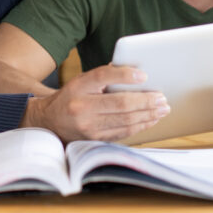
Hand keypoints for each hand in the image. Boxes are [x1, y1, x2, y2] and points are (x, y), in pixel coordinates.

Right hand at [23, 65, 168, 141]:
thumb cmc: (71, 97)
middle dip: (145, 101)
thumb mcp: (82, 81)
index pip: (103, 77)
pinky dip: (140, 126)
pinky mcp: (95, 140)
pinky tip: (151, 119)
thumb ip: (104, 76)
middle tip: (161, 98)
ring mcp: (88, 127)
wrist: (50, 122)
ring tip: (162, 109)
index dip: (124, 76)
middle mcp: (81, 108)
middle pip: (120, 104)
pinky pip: (123, 133)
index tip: (144, 76)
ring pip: (125, 121)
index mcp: (78, 87)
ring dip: (148, 115)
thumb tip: (133, 71)